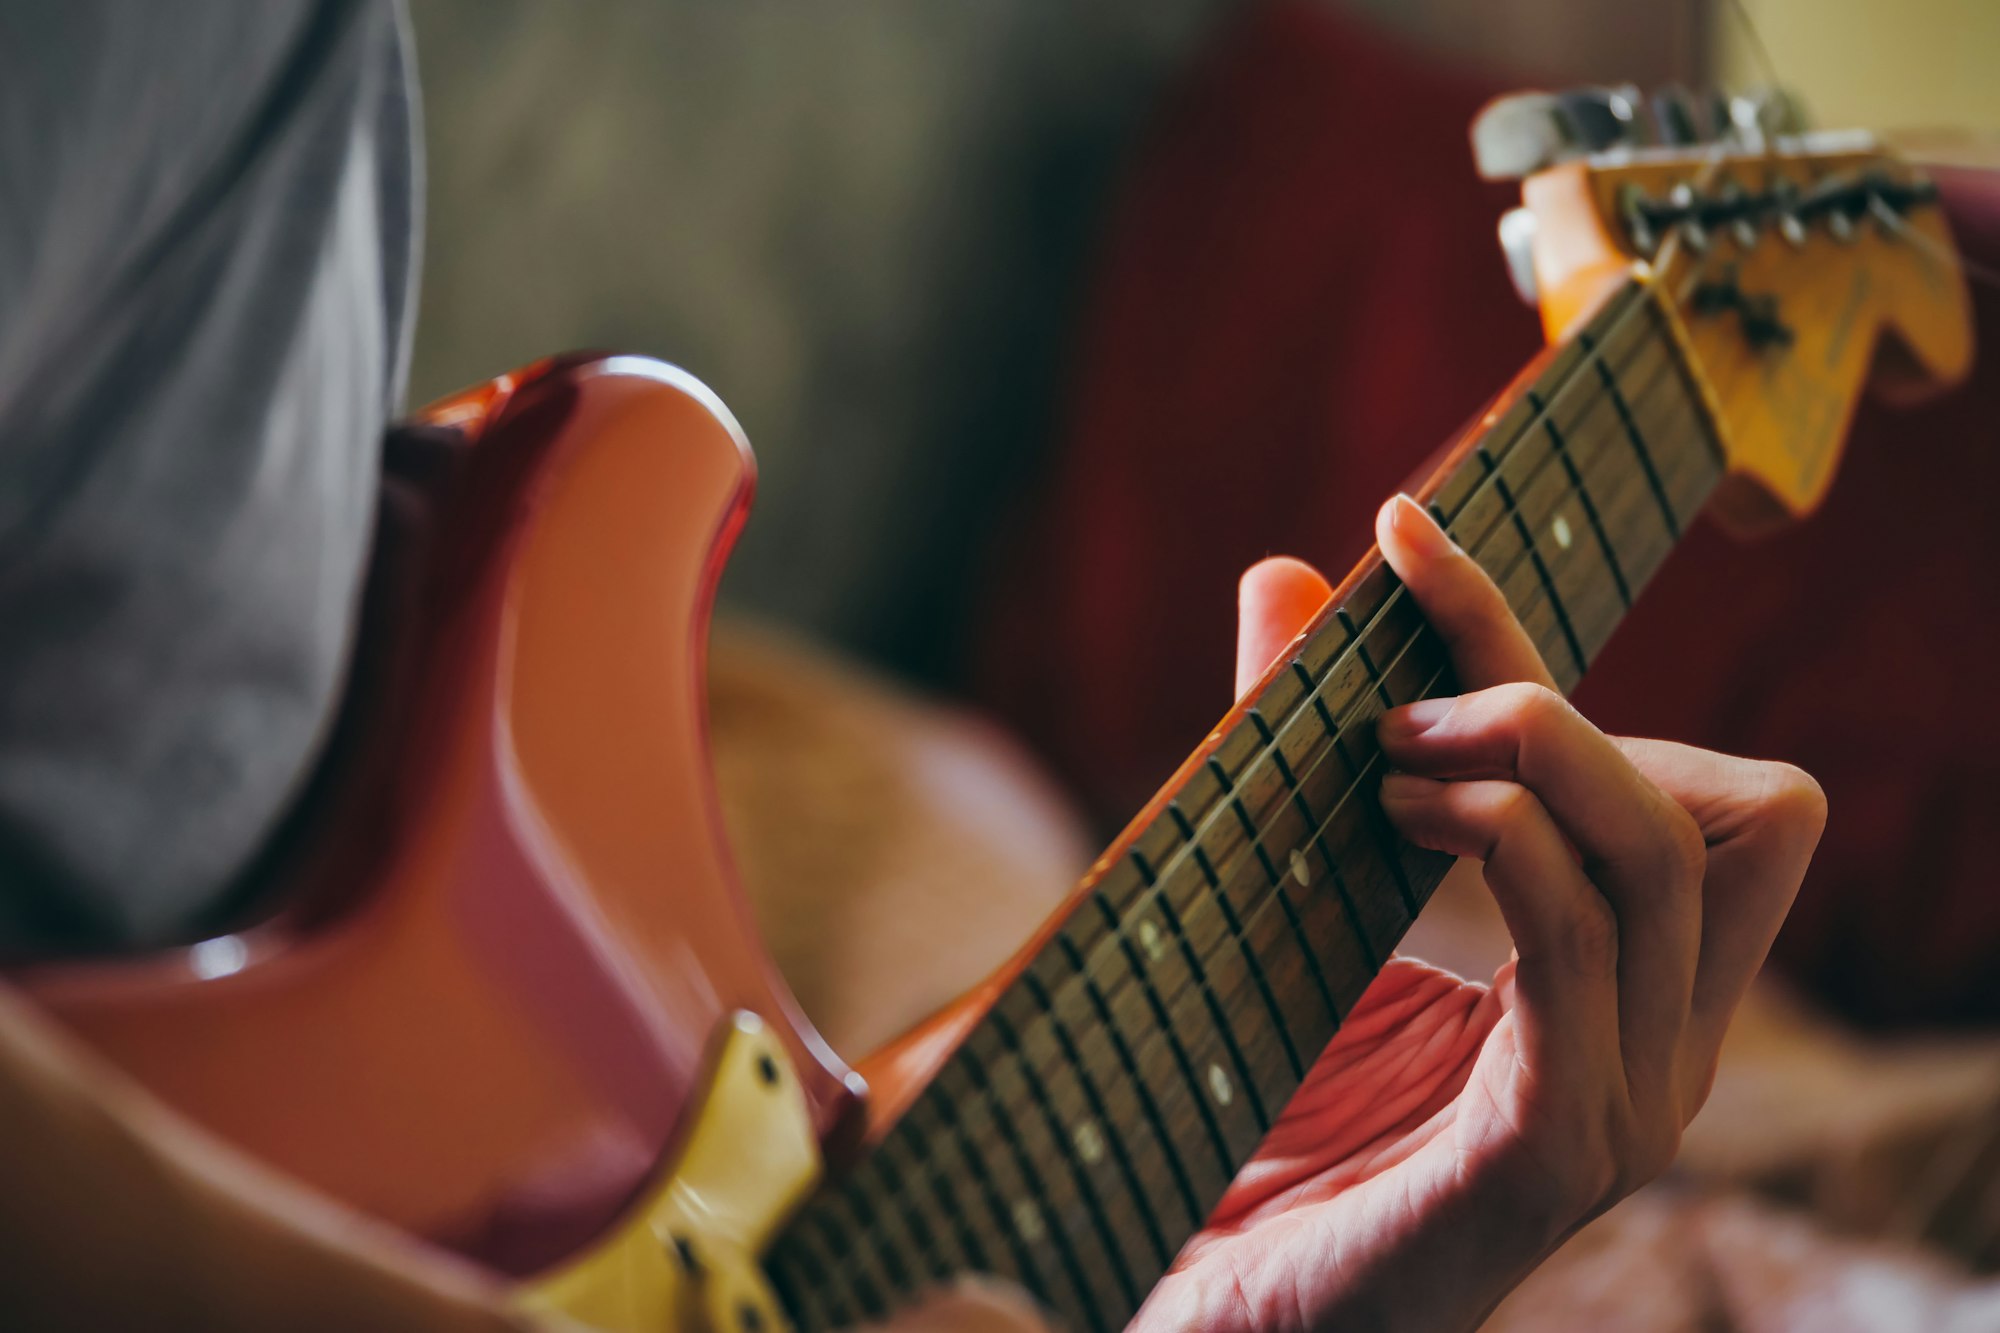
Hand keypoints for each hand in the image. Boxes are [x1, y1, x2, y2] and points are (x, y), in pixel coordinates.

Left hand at [1133, 495, 1826, 1330]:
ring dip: (1525, 763)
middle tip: (1398, 705)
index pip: (1682, 779)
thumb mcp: (1295, 897)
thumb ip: (1296, 748)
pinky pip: (1584, 959)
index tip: (1401, 532)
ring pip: (1666, 865)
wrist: (1211, 1307)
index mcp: (1624, 989)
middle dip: (1555, 702)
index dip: (1537, 638)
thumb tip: (1283, 574)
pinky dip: (1510, 853)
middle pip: (1722, 807)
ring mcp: (1622, 1106)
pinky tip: (1411, 820)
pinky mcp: (1549, 1154)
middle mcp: (1657, 1047)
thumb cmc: (1253, 1113)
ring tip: (1388, 760)